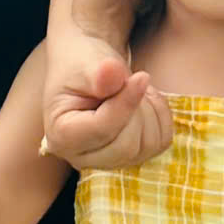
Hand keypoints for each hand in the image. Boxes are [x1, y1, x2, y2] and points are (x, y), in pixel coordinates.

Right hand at [42, 26, 173, 170]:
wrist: (90, 69)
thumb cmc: (82, 65)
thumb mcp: (86, 62)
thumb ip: (98, 73)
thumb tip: (111, 73)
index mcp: (63, 136)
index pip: (103, 129)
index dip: (127, 103)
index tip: (141, 76)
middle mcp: (83, 157)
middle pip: (126, 146)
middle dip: (137, 109)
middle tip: (129, 81)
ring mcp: (108, 161)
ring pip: (147, 146)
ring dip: (150, 110)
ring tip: (133, 88)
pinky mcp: (130, 156)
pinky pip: (160, 142)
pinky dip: (160, 117)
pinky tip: (143, 101)